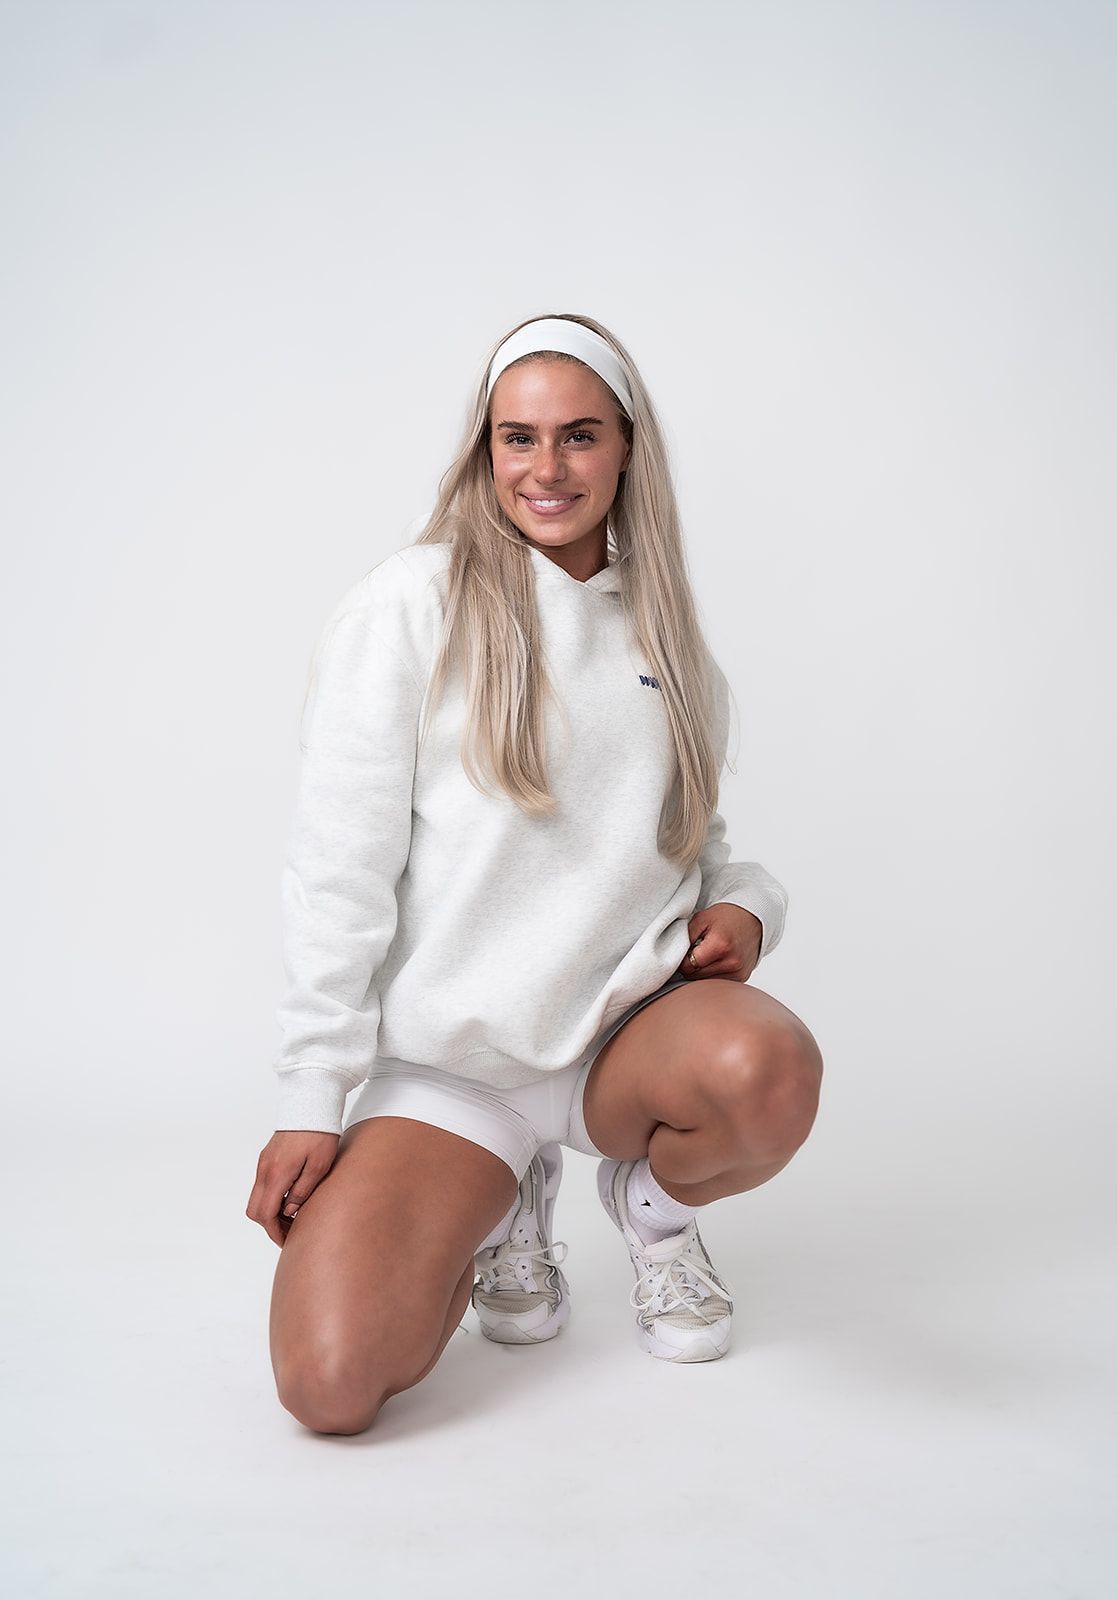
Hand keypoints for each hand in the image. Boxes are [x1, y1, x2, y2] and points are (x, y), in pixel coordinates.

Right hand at [246, 1130, 340, 1246]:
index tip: (289, 1240)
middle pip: (255, 1210)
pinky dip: (271, 1197)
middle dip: (270, 1225)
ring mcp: (264, 1162)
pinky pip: (262, 1185)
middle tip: (291, 1230)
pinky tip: (290, 1198)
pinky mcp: (267, 1157)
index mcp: (276, 1174)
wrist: (312, 1101)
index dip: (275, 1232)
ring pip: (257, 1198)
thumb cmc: (320, 1133)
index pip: (265, 1214)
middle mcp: (264, 1169)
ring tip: (294, 1215)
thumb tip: (290, 1212)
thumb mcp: (319, 1166)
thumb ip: (302, 1192)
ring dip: (270, 1211)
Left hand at [675, 902, 762, 983]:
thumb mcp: (702, 919)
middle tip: (696, 951)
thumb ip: (685, 937)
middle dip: (691, 967)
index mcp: (719, 946)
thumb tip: (674, 956)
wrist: (755, 918)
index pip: (688, 967)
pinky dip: (712, 974)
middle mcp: (731, 963)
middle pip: (695, 977)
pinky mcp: (742, 978)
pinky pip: (718, 982)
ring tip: (707, 956)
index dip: (682, 960)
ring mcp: (738, 973)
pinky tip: (716, 961)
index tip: (685, 951)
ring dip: (701, 973)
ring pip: (706, 983)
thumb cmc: (728, 916)